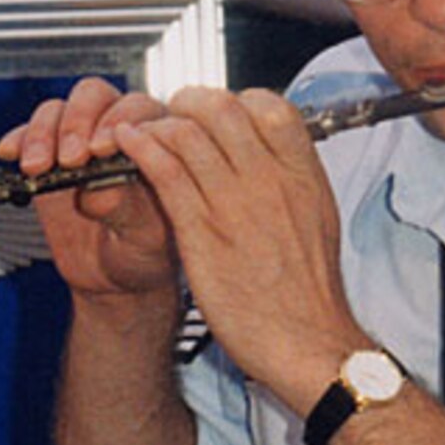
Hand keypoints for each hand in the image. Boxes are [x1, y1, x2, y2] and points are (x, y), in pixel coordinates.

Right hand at [0, 76, 178, 300]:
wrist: (114, 276)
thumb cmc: (143, 251)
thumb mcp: (145, 237)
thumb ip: (127, 209)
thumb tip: (96, 189)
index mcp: (158, 139)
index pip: (138, 108)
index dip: (118, 123)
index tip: (101, 150)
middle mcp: (119, 129)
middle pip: (94, 96)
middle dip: (76, 123)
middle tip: (70, 159)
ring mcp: (81, 138)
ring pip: (58, 109)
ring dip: (43, 133)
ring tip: (37, 168)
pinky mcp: (49, 152)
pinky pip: (29, 132)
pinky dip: (18, 139)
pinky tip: (10, 154)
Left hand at [111, 85, 368, 412]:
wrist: (308, 344)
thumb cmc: (309, 294)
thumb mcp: (316, 220)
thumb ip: (292, 181)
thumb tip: (271, 157)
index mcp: (302, 175)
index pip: (269, 106)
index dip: (235, 100)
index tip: (218, 114)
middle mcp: (271, 180)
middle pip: (221, 108)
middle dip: (187, 103)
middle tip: (173, 117)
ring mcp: (235, 203)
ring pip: (186, 134)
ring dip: (156, 125)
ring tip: (142, 134)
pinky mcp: (202, 232)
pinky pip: (165, 172)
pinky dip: (141, 150)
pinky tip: (128, 148)